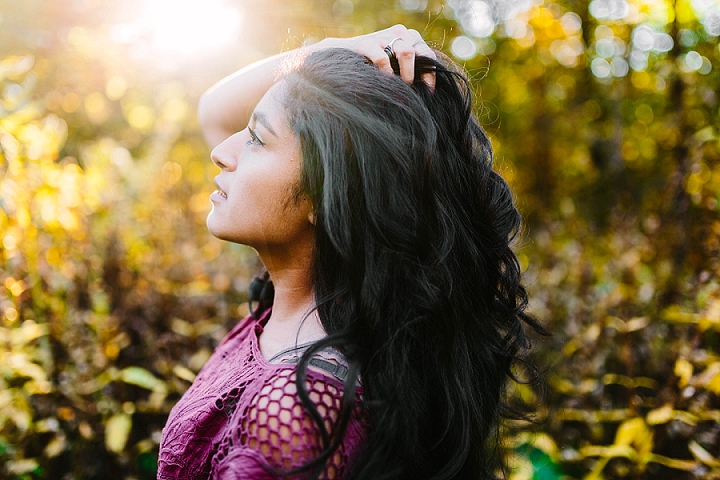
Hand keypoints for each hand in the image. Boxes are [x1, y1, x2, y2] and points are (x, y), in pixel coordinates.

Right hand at [321, 25, 436, 87]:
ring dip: (407, 75)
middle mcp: (399, 33)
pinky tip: (384, 83)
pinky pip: (383, 59)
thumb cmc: (372, 65)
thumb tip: (426, 91)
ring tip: (401, 89)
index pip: (427, 54)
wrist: (341, 56)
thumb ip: (409, 70)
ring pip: (407, 52)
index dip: (430, 75)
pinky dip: (387, 74)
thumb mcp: (394, 65)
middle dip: (420, 75)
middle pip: (420, 52)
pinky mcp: (367, 42)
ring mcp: (384, 36)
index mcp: (409, 37)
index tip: (428, 93)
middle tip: (413, 91)